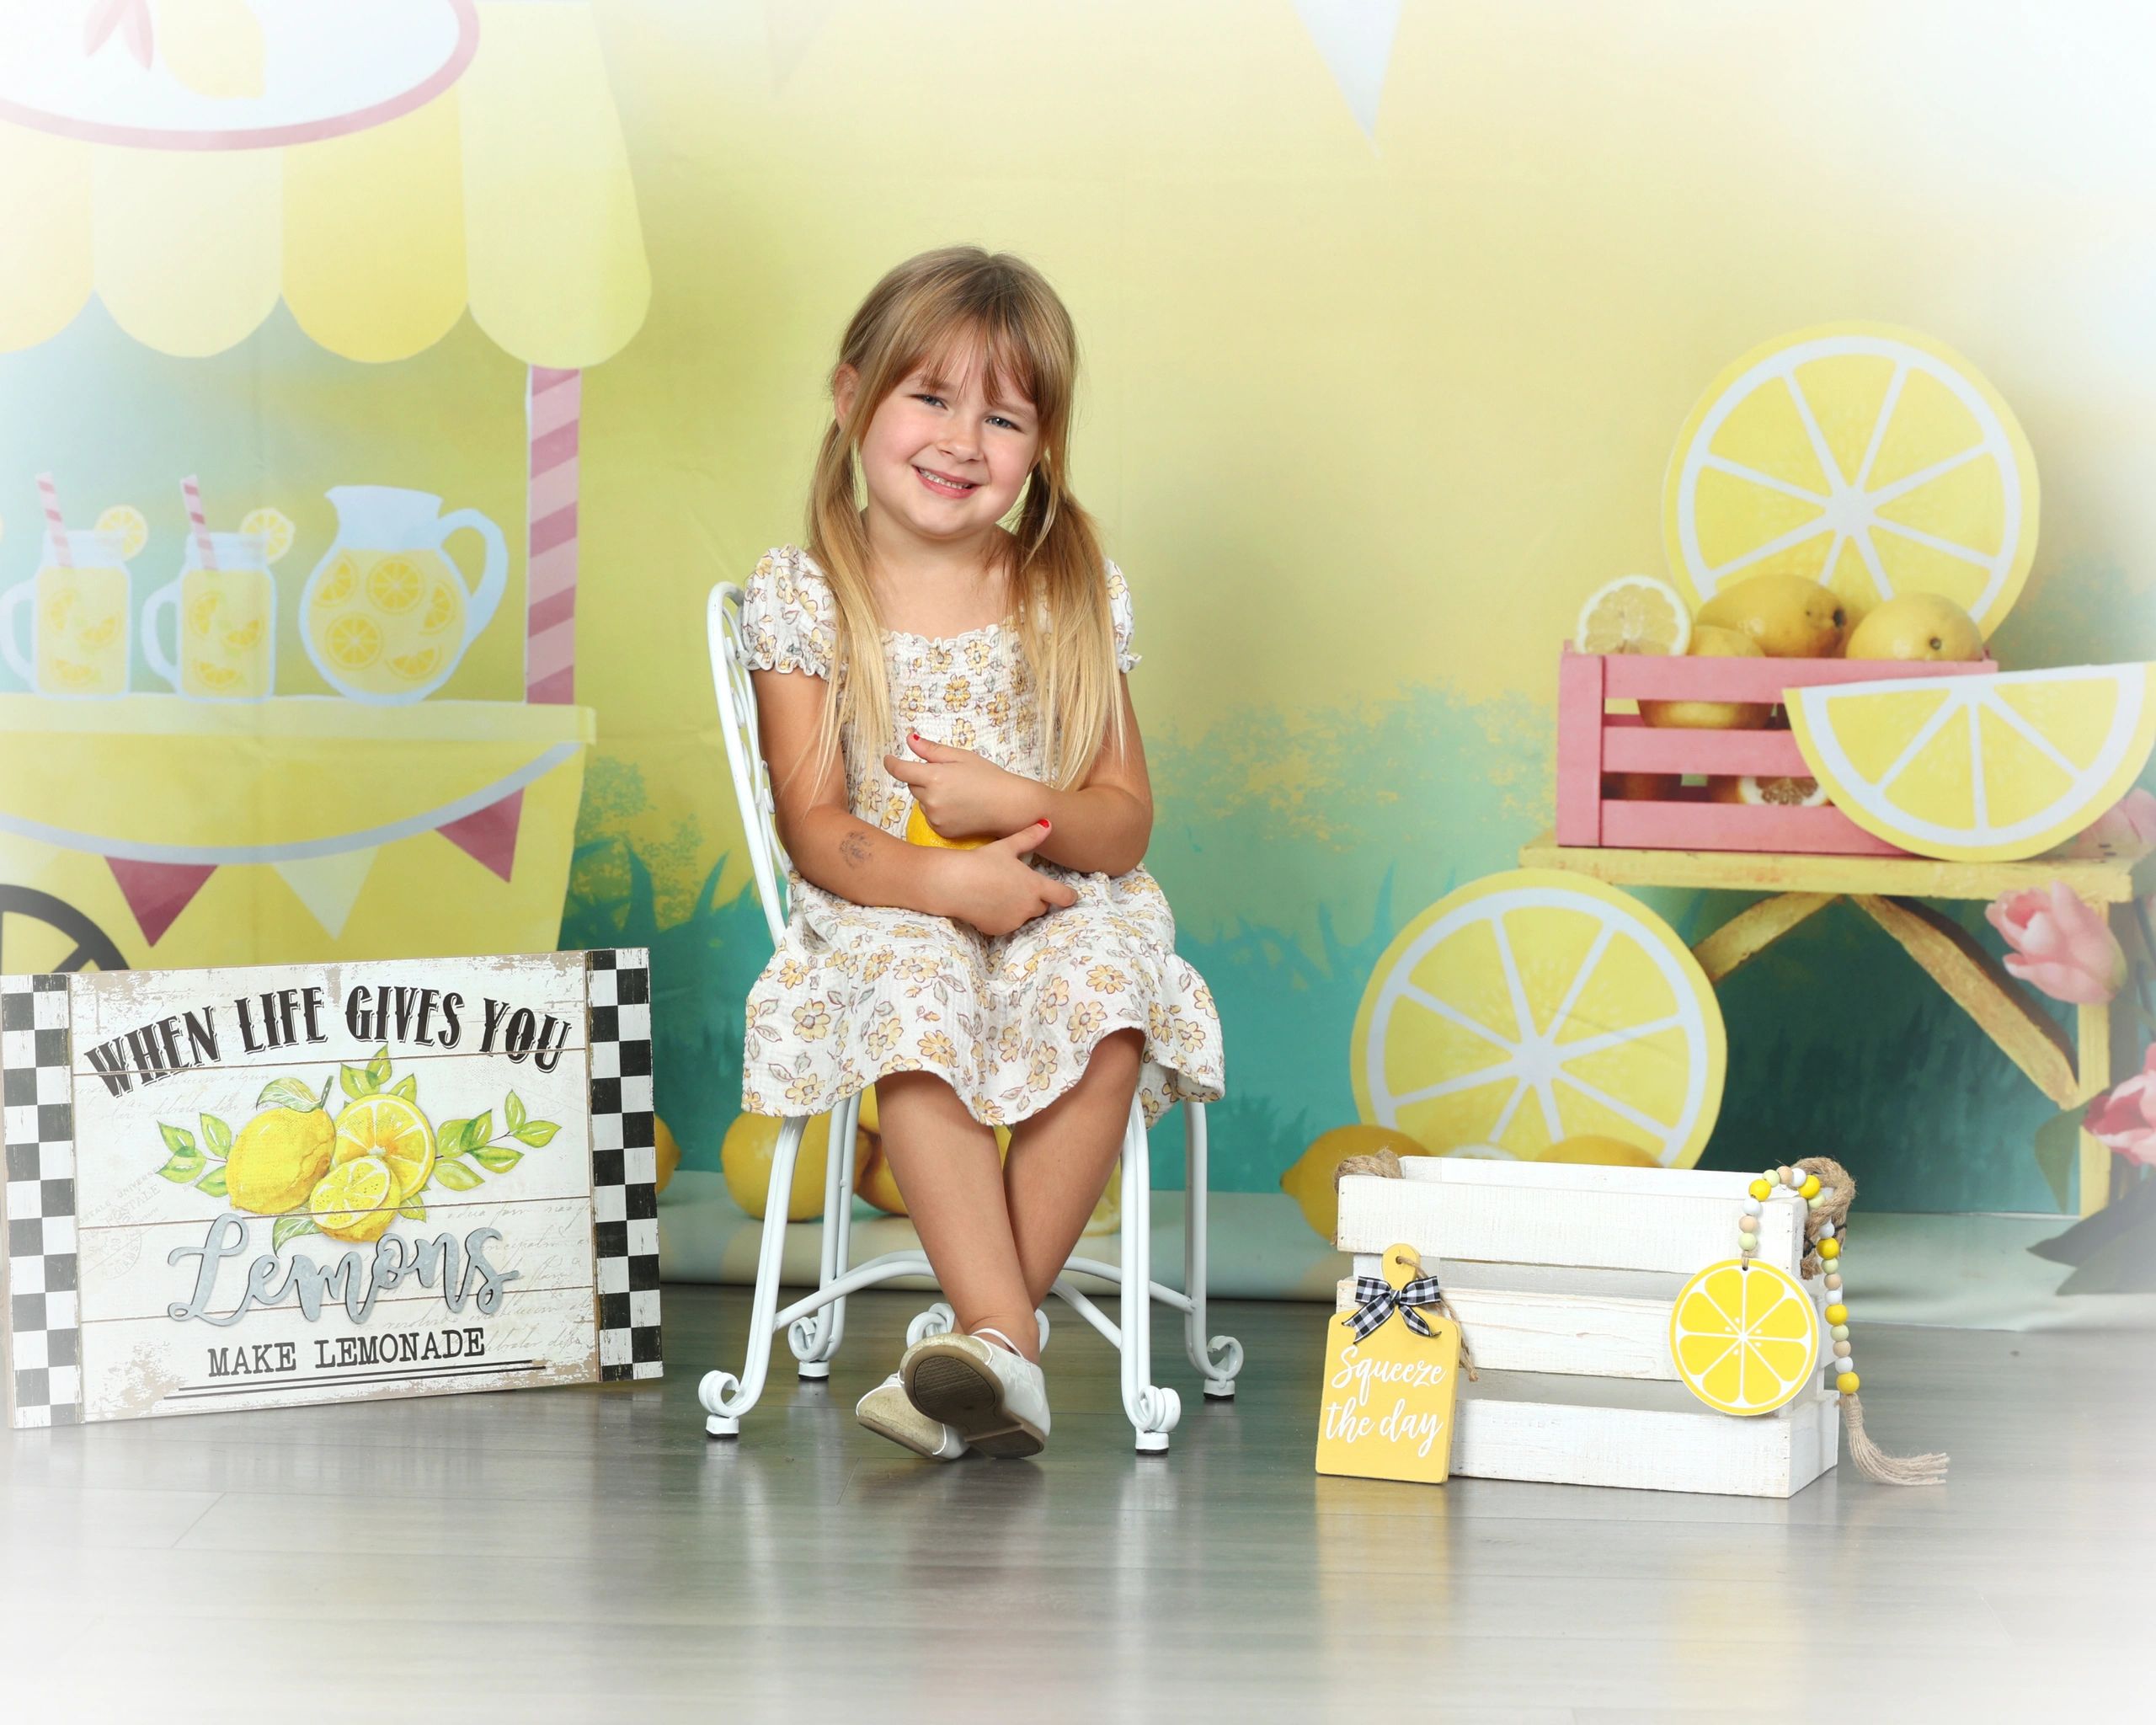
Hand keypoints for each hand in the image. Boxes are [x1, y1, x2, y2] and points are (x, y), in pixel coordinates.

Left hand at [883, 733, 1028, 841]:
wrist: (1008, 806)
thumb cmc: (989, 777)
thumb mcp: (961, 757)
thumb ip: (932, 750)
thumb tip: (910, 740)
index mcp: (934, 777)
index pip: (901, 770)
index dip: (891, 763)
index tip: (888, 759)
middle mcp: (931, 800)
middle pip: (912, 786)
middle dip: (922, 779)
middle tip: (947, 776)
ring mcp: (935, 818)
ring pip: (922, 802)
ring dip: (930, 796)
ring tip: (957, 794)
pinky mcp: (942, 831)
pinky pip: (931, 817)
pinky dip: (938, 811)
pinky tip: (958, 807)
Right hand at [941, 821, 1077, 936]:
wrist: (954, 884)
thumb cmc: (981, 862)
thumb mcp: (1006, 847)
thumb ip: (1030, 837)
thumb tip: (1048, 823)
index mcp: (1035, 886)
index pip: (1064, 896)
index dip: (1068, 895)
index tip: (1070, 895)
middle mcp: (1029, 906)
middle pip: (1043, 907)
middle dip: (1036, 899)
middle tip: (1020, 887)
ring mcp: (1014, 920)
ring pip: (1024, 917)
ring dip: (1019, 909)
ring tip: (1000, 893)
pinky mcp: (999, 930)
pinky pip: (1007, 924)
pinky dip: (1002, 917)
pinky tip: (989, 904)